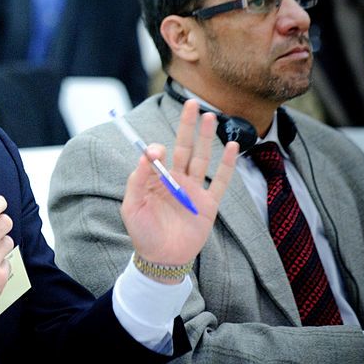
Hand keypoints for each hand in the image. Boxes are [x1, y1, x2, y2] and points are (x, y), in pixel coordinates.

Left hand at [120, 99, 238, 274]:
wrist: (161, 259)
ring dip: (206, 137)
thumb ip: (136, 180)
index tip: (154, 153)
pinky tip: (231, 146)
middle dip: (187, 126)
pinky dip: (226, 164)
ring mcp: (193, 190)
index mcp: (156, 179)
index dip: (157, 149)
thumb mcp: (132, 206)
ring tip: (211, 116)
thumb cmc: (143, 233)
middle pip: (184, 147)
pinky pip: (219, 181)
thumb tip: (145, 155)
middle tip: (192, 103)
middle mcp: (176, 180)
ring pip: (202, 158)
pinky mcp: (208, 204)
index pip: (159, 155)